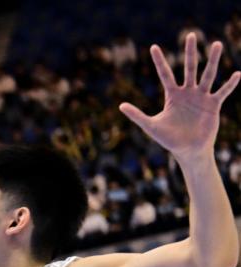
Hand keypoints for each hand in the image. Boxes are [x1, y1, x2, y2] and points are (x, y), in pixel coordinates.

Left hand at [119, 34, 239, 160]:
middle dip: (190, 52)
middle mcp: (188, 92)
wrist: (188, 150)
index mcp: (172, 95)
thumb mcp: (151, 126)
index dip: (159, 61)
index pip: (165, 74)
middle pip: (189, 68)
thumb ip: (137, 115)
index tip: (153, 47)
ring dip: (212, 60)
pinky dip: (229, 84)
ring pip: (207, 75)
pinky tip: (237, 74)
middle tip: (191, 35)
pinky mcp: (213, 105)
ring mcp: (201, 97)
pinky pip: (222, 92)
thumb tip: (120, 106)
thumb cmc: (169, 139)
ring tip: (216, 44)